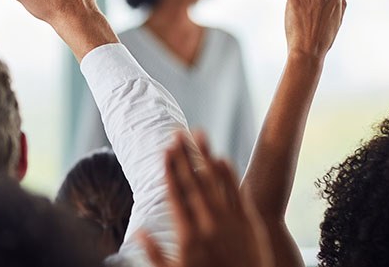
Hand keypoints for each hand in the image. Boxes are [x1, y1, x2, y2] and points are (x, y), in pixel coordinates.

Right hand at [139, 132, 273, 266]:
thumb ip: (155, 254)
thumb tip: (139, 232)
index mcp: (188, 234)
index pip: (176, 194)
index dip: (170, 170)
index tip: (164, 151)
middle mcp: (208, 223)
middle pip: (193, 181)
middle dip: (184, 155)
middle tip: (176, 133)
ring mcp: (230, 220)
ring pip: (216, 180)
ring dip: (206, 155)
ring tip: (198, 134)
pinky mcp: (249, 222)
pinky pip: (237, 193)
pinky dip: (229, 174)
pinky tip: (221, 158)